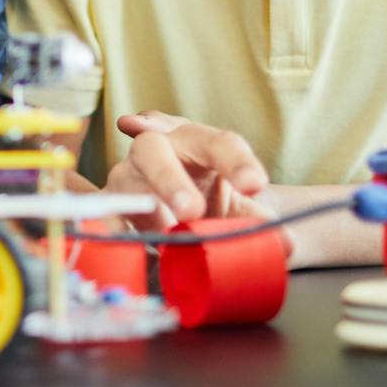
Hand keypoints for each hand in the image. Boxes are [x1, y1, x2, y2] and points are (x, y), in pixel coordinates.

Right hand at [105, 110, 271, 230]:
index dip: (237, 162)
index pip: (219, 142)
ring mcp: (128, 175)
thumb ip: (257, 219)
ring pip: (124, 180)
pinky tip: (126, 244)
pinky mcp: (110, 203)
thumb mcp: (236, 206)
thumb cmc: (206, 195)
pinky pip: (104, 214)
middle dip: (170, 178)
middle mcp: (156, 149)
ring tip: (163, 235)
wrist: (173, 203)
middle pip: (152, 147)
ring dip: (143, 208)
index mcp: (197, 143)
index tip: (255, 184)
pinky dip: (113, 229)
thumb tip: (282, 241)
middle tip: (191, 210)